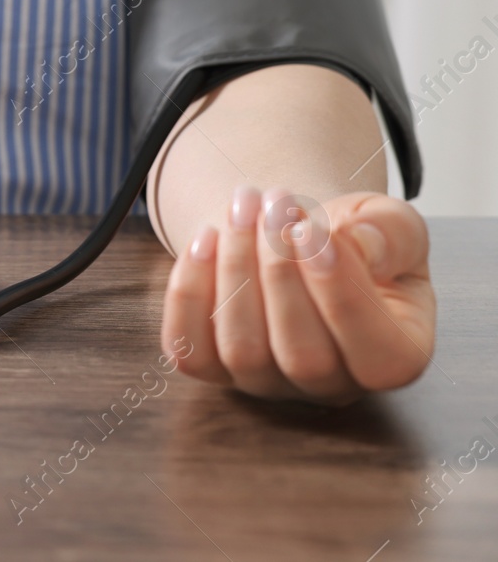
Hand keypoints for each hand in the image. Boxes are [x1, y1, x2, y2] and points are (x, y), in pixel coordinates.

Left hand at [161, 185, 434, 402]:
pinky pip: (190, 349)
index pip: (376, 353)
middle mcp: (331, 384)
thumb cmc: (354, 236)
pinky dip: (188, 293)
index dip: (339, 292)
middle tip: (272, 200)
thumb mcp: (391, 224)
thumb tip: (359, 243)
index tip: (309, 228)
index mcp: (395, 357)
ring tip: (242, 206)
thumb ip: (392, 235)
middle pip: (302, 355)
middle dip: (278, 269)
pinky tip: (205, 237)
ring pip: (242, 350)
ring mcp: (268, 382)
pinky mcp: (214, 369)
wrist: (299, 237)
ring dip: (233, 269)